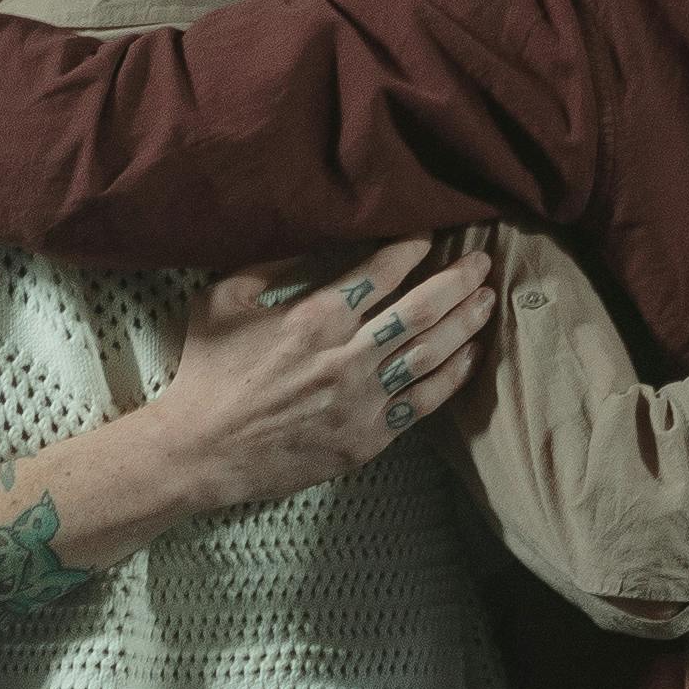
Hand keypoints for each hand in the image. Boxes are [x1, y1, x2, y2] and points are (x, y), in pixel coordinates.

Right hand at [145, 238, 496, 512]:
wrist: (201, 452)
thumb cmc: (208, 374)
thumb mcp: (221, 301)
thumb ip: (268, 265)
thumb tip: (311, 236)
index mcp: (312, 318)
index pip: (380, 272)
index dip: (411, 248)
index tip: (430, 235)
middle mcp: (346, 357)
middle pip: (420, 310)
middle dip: (458, 281)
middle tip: (483, 262)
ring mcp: (361, 400)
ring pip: (430, 354)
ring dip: (464, 323)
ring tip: (487, 301)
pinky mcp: (367, 437)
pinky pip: (423, 402)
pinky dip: (452, 376)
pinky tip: (469, 356)